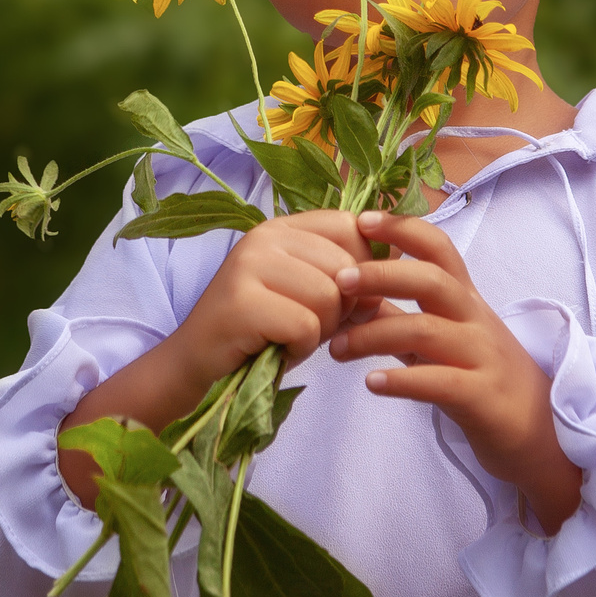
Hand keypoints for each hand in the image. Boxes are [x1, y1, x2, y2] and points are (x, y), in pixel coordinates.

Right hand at [59, 210, 371, 507]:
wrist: (194, 369)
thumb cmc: (259, 334)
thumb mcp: (306, 293)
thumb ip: (346, 273)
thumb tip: (401, 258)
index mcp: (283, 227)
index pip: (353, 228)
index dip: (363, 268)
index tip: (342, 298)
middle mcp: (264, 236)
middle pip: (346, 267)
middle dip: (340, 309)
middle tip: (306, 325)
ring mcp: (249, 264)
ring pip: (329, 297)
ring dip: (319, 331)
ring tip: (288, 336)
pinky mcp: (241, 301)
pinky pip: (306, 326)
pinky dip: (299, 349)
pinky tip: (275, 349)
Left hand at [330, 211, 583, 532]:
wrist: (542, 434)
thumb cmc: (484, 379)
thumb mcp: (443, 341)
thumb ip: (402, 317)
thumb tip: (353, 298)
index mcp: (466, 300)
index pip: (440, 248)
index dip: (404, 228)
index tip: (363, 220)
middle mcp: (476, 320)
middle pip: (432, 280)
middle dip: (382, 274)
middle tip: (338, 281)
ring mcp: (482, 357)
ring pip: (427, 330)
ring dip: (373, 335)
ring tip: (337, 350)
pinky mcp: (482, 397)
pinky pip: (439, 382)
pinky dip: (401, 381)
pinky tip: (372, 383)